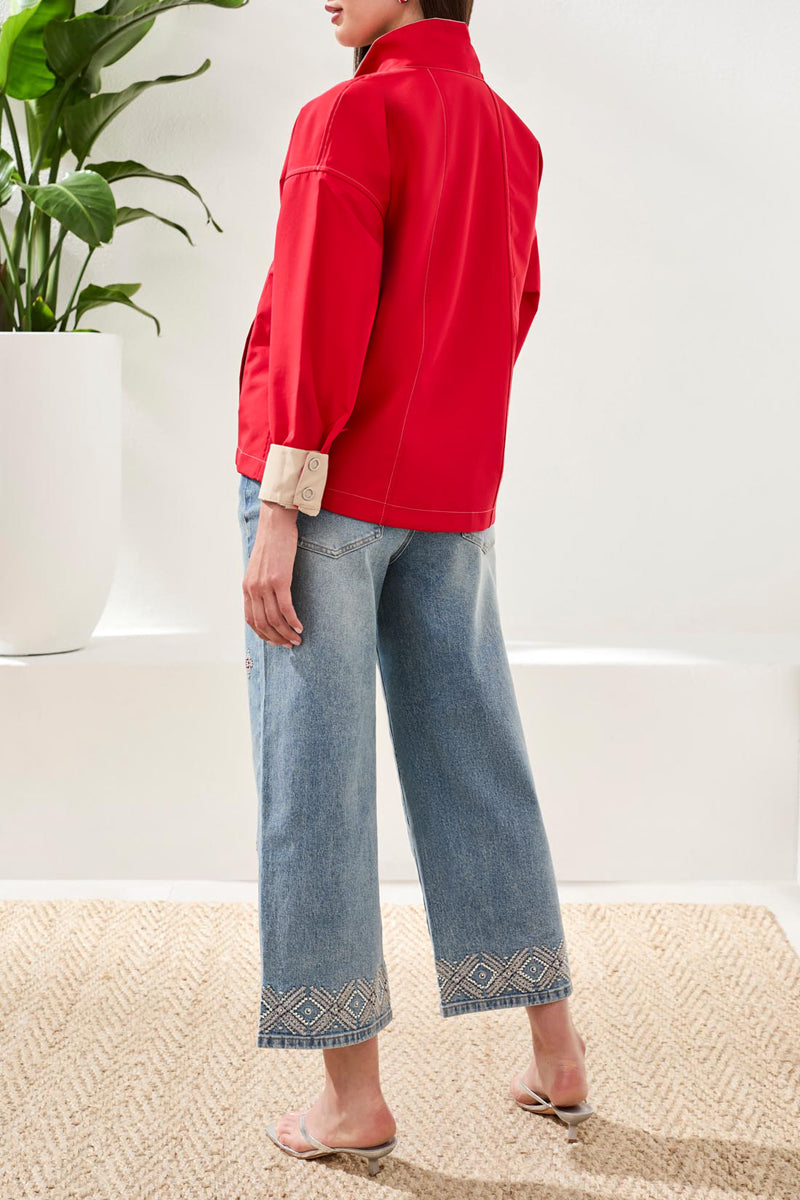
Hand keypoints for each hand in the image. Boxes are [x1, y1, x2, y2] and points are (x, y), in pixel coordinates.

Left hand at [243, 501, 303, 646]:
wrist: (274, 524)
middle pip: (262, 623)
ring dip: (286, 633)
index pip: (251, 620)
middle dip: (276, 638)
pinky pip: (285, 608)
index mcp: (247, 587)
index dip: (263, 635)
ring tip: (297, 640)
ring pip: (274, 619)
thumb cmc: (271, 544)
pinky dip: (292, 621)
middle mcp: (253, 589)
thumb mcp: (259, 568)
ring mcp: (265, 585)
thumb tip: (268, 600)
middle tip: (289, 645)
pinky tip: (300, 627)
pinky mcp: (279, 580)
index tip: (275, 641)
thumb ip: (260, 584)